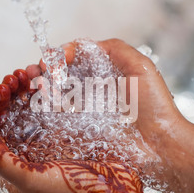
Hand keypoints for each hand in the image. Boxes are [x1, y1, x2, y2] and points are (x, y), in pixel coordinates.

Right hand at [50, 38, 193, 192]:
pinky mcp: (81, 134)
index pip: (73, 60)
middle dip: (43, 73)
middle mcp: (91, 92)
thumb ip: (113, 49)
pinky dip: (45, 111)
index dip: (57, 57)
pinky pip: (57, 121)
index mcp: (104, 75)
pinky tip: (40, 106)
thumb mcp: (139, 66)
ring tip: (35, 89)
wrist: (161, 145)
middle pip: (59, 77)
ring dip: (41, 89)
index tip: (47, 61)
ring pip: (55, 97)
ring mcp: (84, 114)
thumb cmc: (154, 106)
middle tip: (32, 74)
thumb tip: (78, 47)